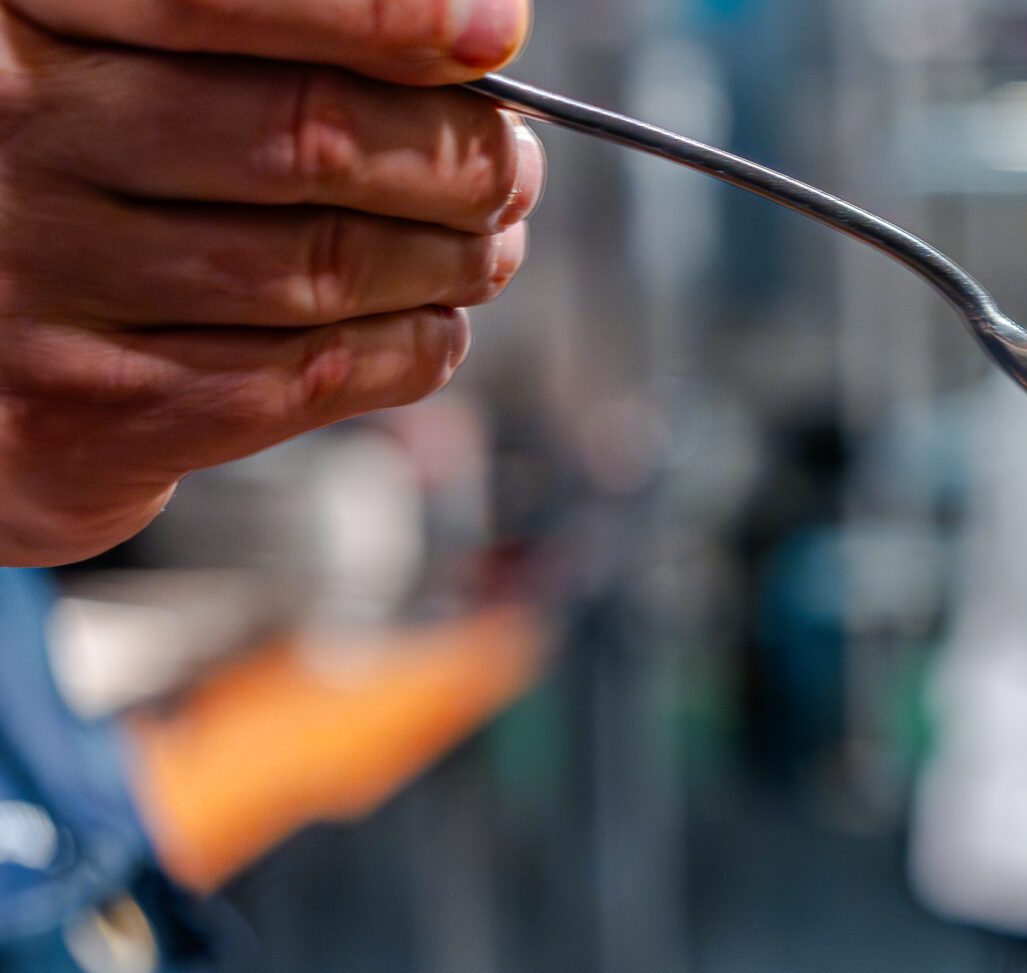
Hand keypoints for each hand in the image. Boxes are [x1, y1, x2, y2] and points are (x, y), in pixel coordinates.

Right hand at [0, 1, 542, 564]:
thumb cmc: (72, 171)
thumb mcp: (117, 48)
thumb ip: (262, 23)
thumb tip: (473, 27)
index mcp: (18, 10)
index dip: (380, 13)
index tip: (490, 31)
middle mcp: (11, 129)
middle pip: (302, 135)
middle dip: (451, 155)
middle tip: (509, 166)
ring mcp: (44, 273)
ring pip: (323, 264)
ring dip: (449, 259)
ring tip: (489, 247)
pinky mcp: (94, 410)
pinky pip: (307, 376)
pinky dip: (409, 350)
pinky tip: (436, 325)